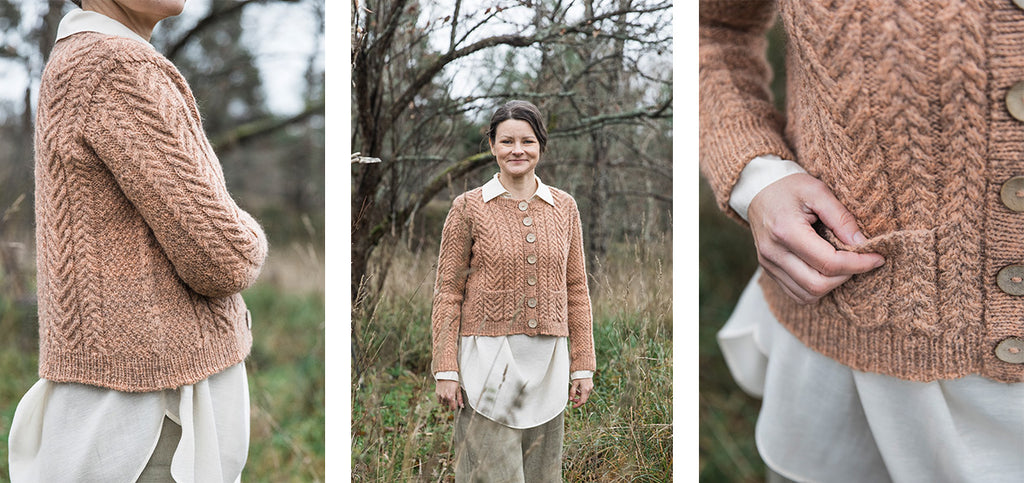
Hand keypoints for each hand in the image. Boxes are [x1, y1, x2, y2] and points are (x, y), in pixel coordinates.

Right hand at [435, 379, 462, 410]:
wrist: (446, 374)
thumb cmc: (453, 382)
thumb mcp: (458, 390)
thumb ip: (460, 399)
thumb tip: (462, 406)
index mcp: (451, 396)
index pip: (452, 408)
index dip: (453, 408)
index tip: (454, 407)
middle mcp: (445, 397)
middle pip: (447, 406)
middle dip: (449, 404)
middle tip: (451, 399)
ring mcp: (440, 395)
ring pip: (443, 404)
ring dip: (445, 402)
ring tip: (447, 396)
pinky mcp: (437, 393)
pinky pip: (439, 400)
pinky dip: (441, 400)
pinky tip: (444, 395)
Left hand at [569, 378, 593, 407]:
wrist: (584, 368)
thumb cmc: (579, 375)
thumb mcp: (574, 383)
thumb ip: (572, 391)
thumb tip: (570, 399)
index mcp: (585, 390)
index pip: (582, 401)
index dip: (577, 405)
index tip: (573, 406)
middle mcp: (589, 389)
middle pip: (584, 399)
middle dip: (578, 401)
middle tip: (572, 399)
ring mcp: (590, 387)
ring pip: (585, 396)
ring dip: (580, 396)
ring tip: (574, 392)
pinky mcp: (590, 386)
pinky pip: (586, 392)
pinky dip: (582, 393)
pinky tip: (578, 389)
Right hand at [747, 173, 884, 303]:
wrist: (757, 189)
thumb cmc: (789, 187)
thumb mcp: (818, 191)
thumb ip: (841, 218)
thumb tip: (862, 243)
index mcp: (786, 231)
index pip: (828, 263)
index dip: (858, 264)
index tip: (877, 257)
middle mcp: (773, 253)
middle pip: (818, 284)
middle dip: (846, 276)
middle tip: (861, 261)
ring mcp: (768, 264)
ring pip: (807, 294)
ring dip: (832, 285)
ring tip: (843, 265)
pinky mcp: (768, 270)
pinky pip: (796, 294)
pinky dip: (816, 288)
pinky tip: (826, 271)